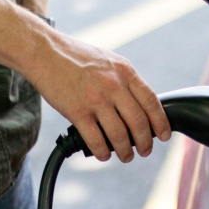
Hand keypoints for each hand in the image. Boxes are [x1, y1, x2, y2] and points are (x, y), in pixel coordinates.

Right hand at [27, 27, 171, 162]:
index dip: (160, 122)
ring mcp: (95, 99)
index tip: (163, 135)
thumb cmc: (76, 57)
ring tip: (126, 156)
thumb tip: (140, 103)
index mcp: (125, 72)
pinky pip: (95, 139)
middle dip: (145, 142)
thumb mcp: (109, 61)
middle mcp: (113, 86)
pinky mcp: (77, 111)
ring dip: (125, 151)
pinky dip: (102, 151)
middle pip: (138, 122)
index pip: (151, 101)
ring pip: (119, 135)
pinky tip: (104, 155)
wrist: (45, 52)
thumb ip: (124, 80)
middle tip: (145, 151)